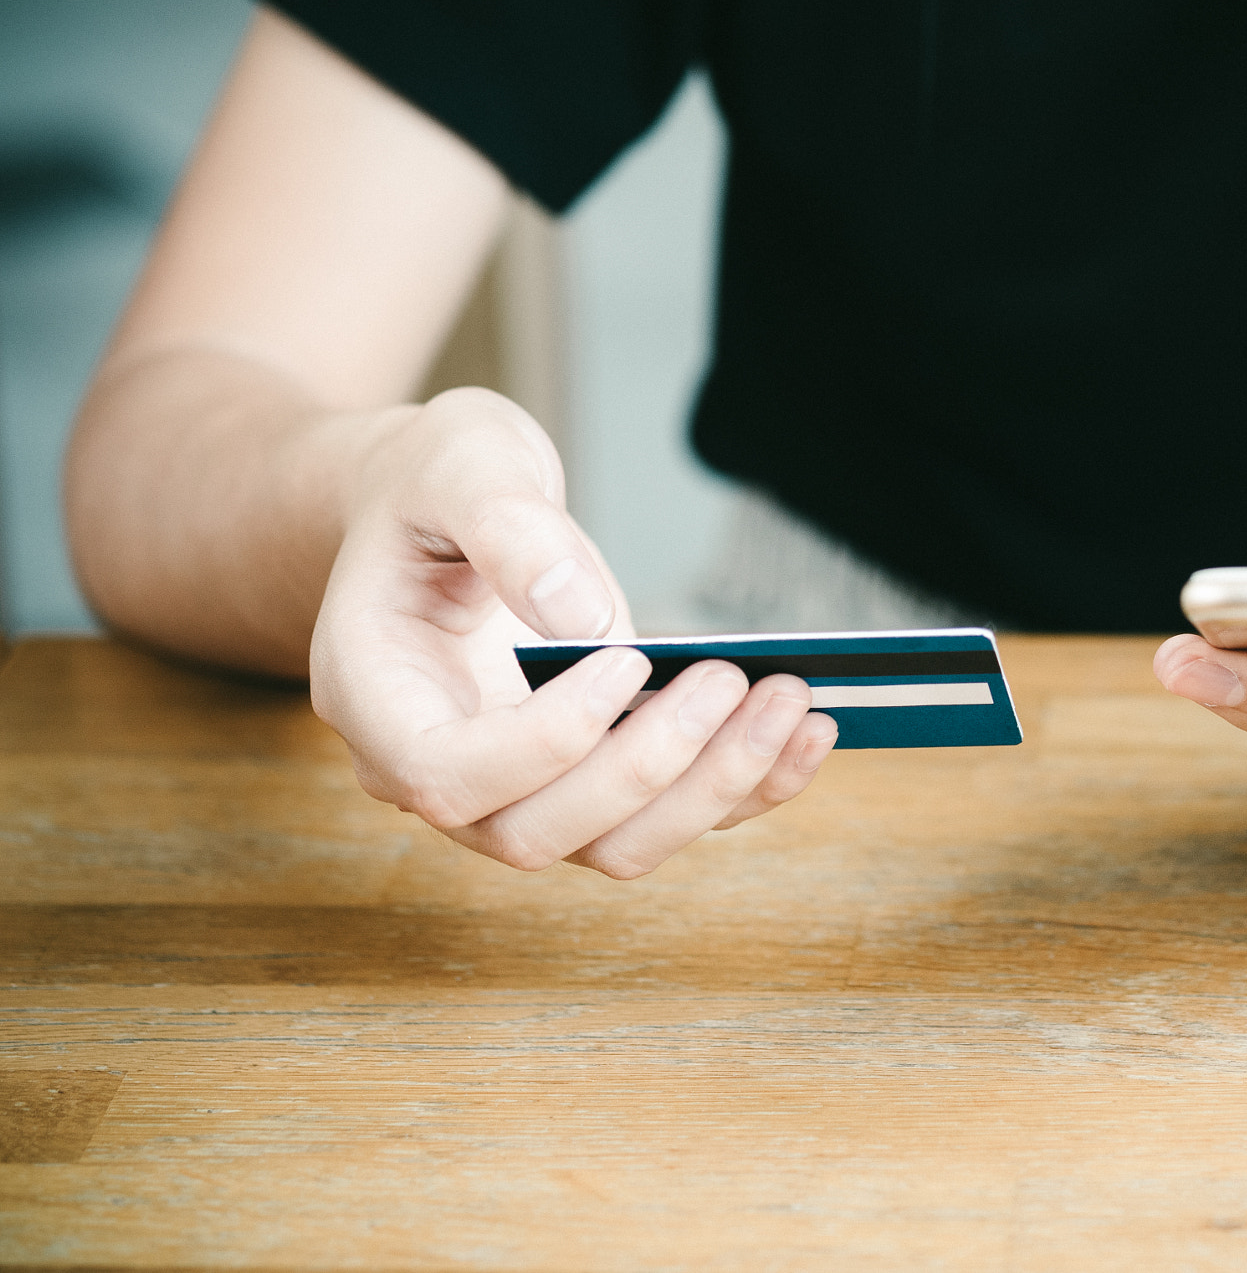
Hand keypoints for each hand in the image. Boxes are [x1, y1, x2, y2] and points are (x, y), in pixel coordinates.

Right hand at [309, 387, 837, 875]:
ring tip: (792, 707)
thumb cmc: (431, 483)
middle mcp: (438, 766)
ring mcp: (516, 786)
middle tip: (733, 679)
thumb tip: (580, 615)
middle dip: (652, 768)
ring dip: (713, 790)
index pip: (446, 773)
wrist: (434, 505)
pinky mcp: (586, 779)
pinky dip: (744, 788)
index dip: (544, 740)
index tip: (626, 659)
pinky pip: (666, 818)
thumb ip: (509, 528)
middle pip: (538, 831)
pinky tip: (807, 731)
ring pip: (613, 846)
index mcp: (377, 698)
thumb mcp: (458, 462)